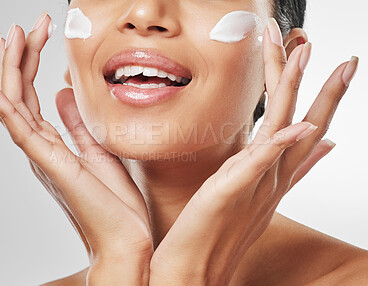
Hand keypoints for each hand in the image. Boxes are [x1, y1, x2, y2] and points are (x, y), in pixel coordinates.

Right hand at [0, 12, 152, 284]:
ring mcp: (45, 159)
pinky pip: (24, 136)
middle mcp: (43, 150)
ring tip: (10, 39)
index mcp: (55, 145)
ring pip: (17, 108)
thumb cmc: (115, 201)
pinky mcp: (55, 168)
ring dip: (11, 73)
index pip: (33, 97)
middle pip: (21, 96)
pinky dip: (8, 112)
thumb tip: (64, 93)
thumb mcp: (99, 150)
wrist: (126, 238)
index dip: (31, 65)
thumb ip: (77, 124)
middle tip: (22, 26)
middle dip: (20, 59)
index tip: (36, 35)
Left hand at [149, 18, 357, 284]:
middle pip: (304, 126)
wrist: (194, 271)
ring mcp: (255, 186)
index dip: (326, 100)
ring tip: (305, 54)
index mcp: (273, 178)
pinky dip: (279, 144)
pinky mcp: (231, 193)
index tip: (340, 70)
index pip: (305, 131)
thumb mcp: (254, 197)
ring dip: (293, 91)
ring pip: (281, 131)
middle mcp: (271, 180)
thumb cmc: (217, 231)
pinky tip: (299, 123)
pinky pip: (258, 164)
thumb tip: (317, 147)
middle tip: (346, 58)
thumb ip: (283, 171)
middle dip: (325, 90)